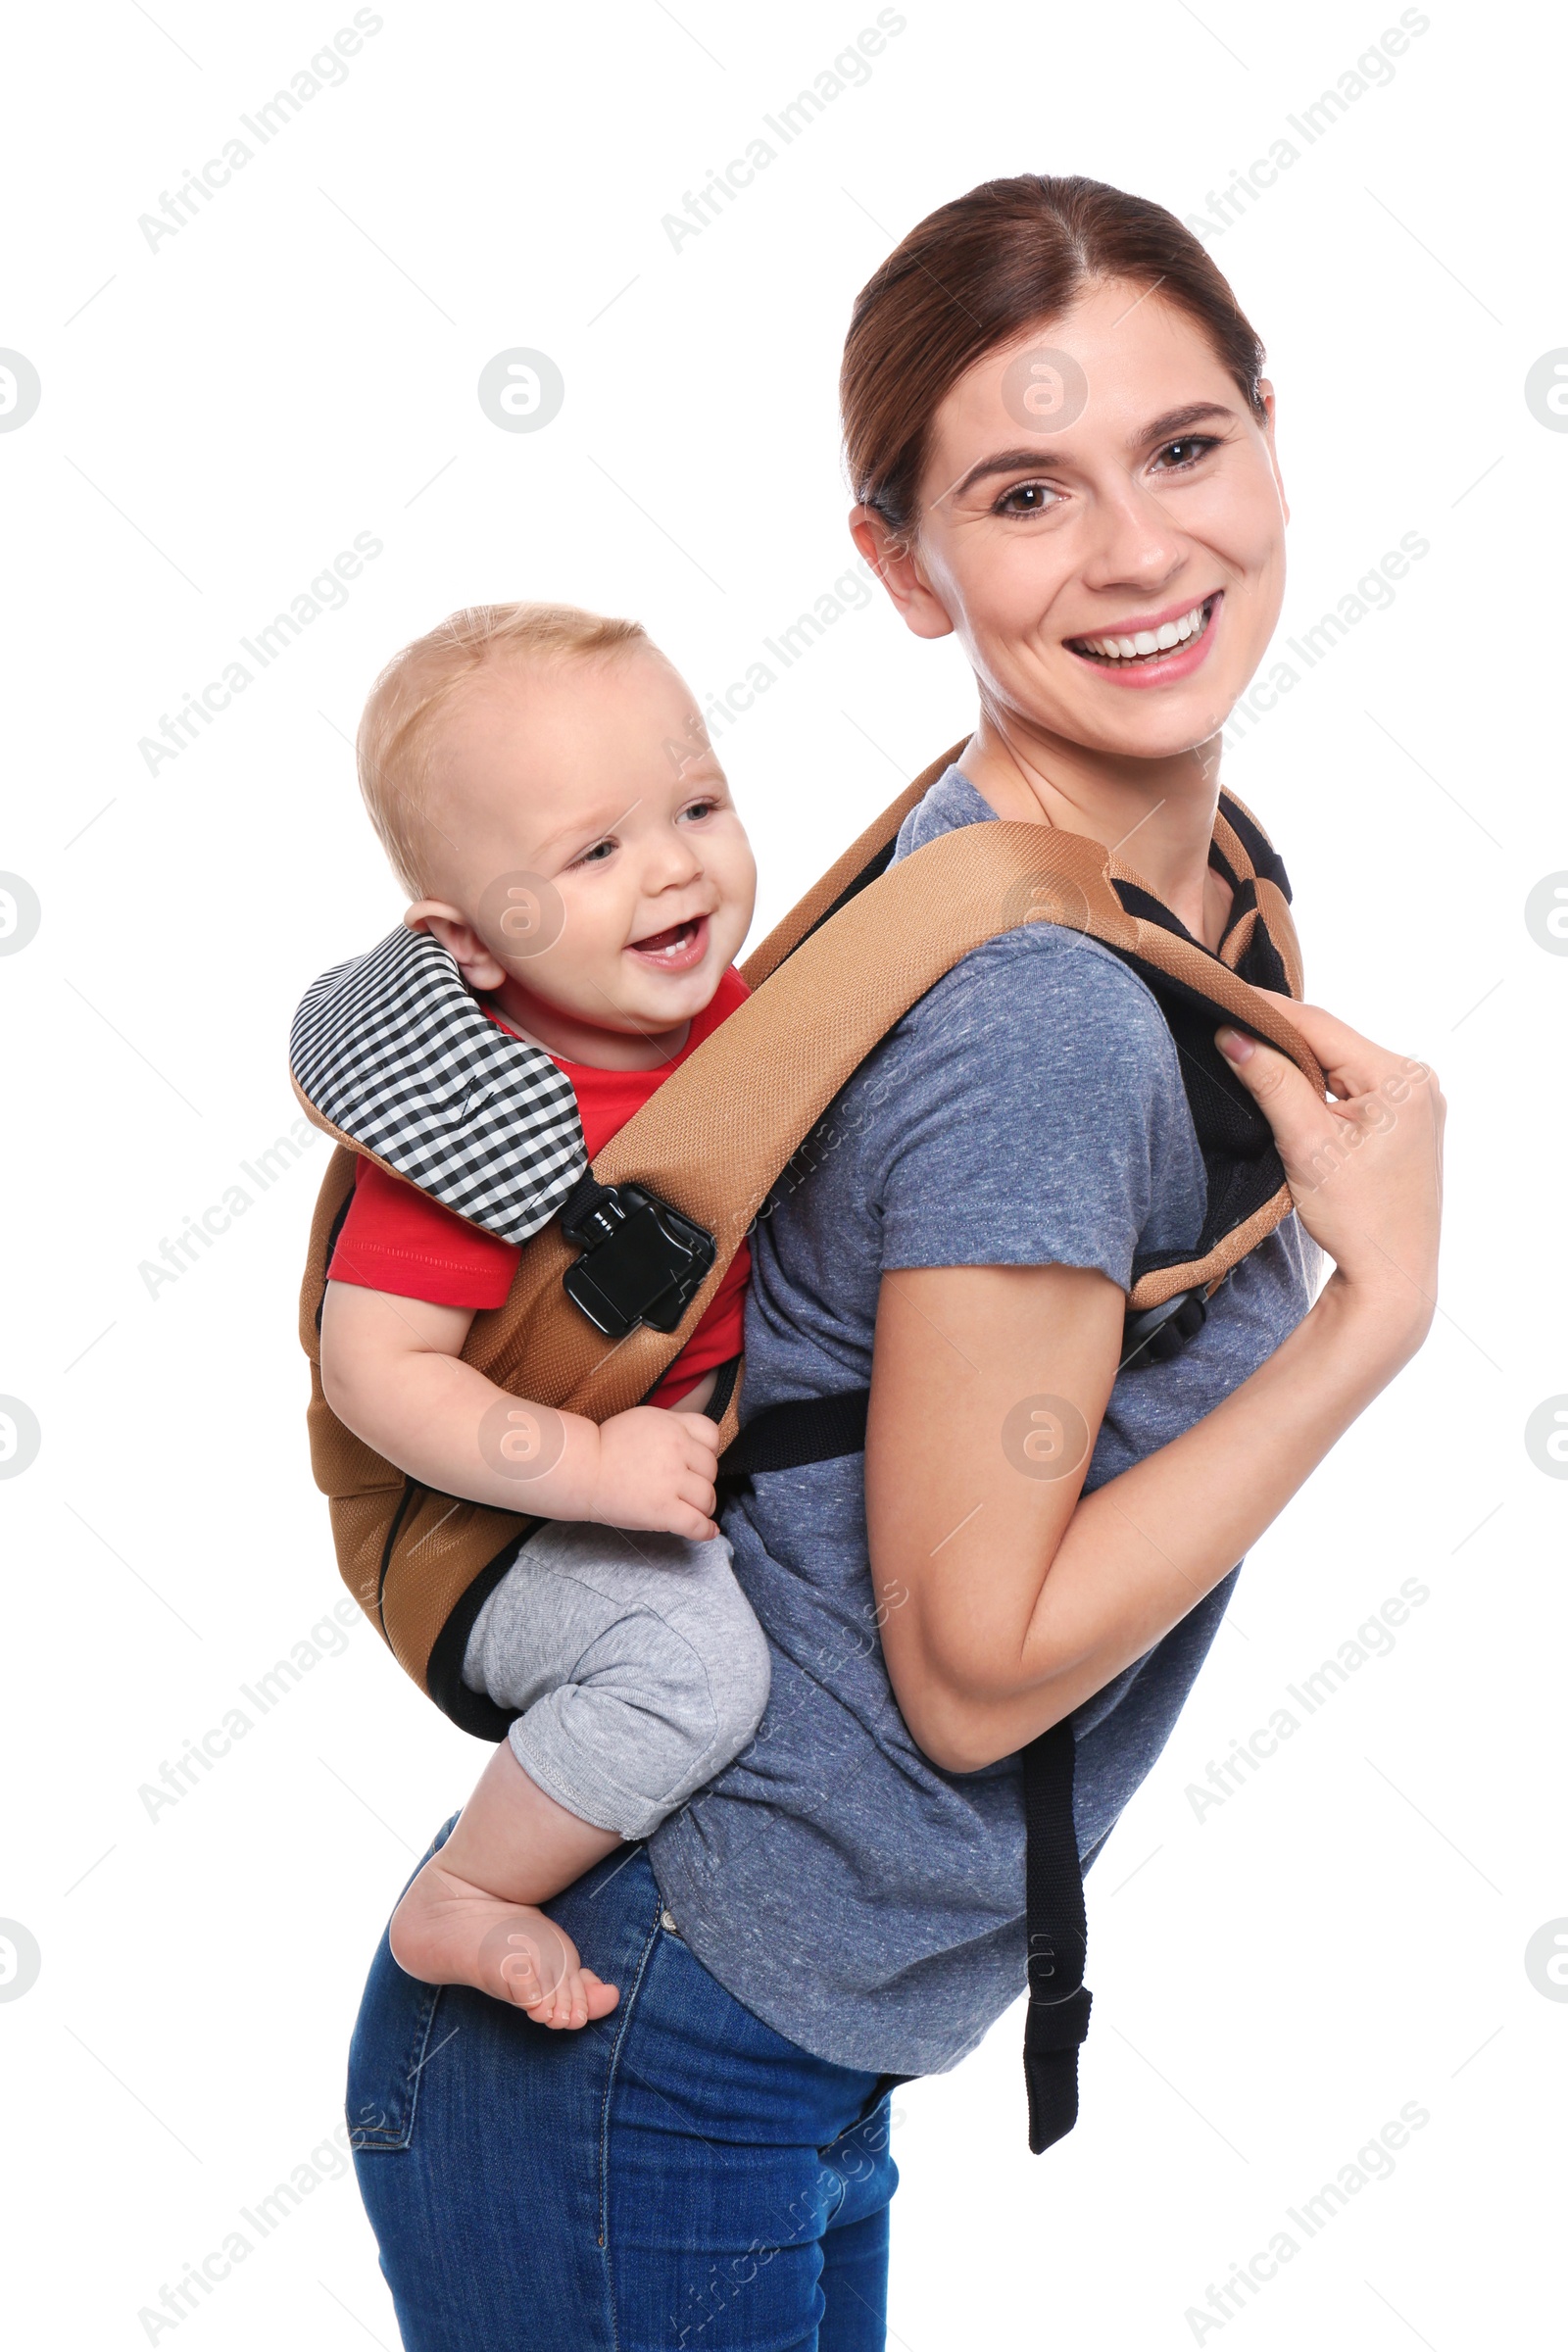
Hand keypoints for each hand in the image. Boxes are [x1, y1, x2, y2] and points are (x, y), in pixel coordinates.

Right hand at [588, 1406, 719, 1540]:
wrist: (582, 1469)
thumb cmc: (605, 1446)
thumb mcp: (644, 1420)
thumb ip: (672, 1429)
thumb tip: (694, 1447)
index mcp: (672, 1426)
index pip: (712, 1436)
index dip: (709, 1451)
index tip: (698, 1462)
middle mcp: (677, 1451)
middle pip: (711, 1470)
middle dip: (703, 1480)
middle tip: (687, 1489)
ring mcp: (671, 1481)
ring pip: (708, 1497)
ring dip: (704, 1506)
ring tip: (694, 1509)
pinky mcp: (663, 1510)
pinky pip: (696, 1524)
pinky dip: (706, 1530)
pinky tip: (708, 1531)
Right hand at [1216, 999, 1443, 1345]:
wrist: (1390, 1277)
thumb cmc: (1357, 1220)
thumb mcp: (1306, 1145)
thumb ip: (1272, 1082)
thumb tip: (1235, 1035)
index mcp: (1401, 1080)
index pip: (1321, 1027)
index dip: (1268, 1012)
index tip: (1224, 998)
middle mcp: (1417, 1083)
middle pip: (1332, 1044)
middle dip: (1281, 1039)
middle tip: (1229, 1028)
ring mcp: (1416, 1104)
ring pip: (1340, 1066)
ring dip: (1299, 1065)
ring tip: (1251, 1058)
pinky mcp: (1406, 1123)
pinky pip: (1353, 1088)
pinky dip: (1319, 1088)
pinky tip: (1290, 1092)